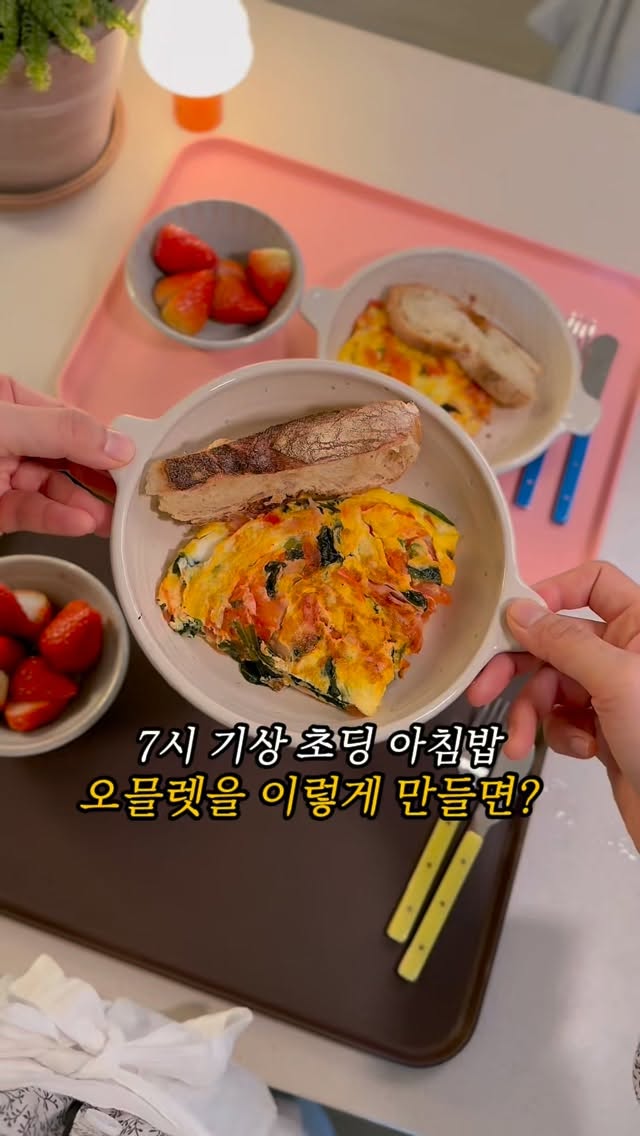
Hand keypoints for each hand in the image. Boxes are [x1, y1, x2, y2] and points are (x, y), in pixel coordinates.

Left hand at [0, 376, 134, 536]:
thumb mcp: (5, 425)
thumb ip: (61, 431)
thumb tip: (117, 445)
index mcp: (13, 403)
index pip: (71, 422)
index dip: (104, 443)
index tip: (135, 463)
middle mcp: (14, 438)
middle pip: (70, 459)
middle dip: (101, 480)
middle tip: (132, 497)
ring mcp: (6, 475)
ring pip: (56, 491)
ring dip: (84, 506)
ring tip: (110, 520)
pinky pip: (34, 514)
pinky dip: (58, 520)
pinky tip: (80, 524)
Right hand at [468, 561, 639, 849]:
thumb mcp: (614, 680)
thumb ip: (563, 641)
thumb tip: (518, 609)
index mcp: (639, 624)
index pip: (592, 582)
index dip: (552, 594)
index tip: (514, 623)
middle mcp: (625, 650)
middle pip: (556, 639)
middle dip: (518, 669)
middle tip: (481, 691)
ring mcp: (613, 690)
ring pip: (551, 684)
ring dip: (532, 713)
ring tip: (521, 743)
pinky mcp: (604, 726)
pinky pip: (563, 717)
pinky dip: (561, 735)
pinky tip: (582, 751)